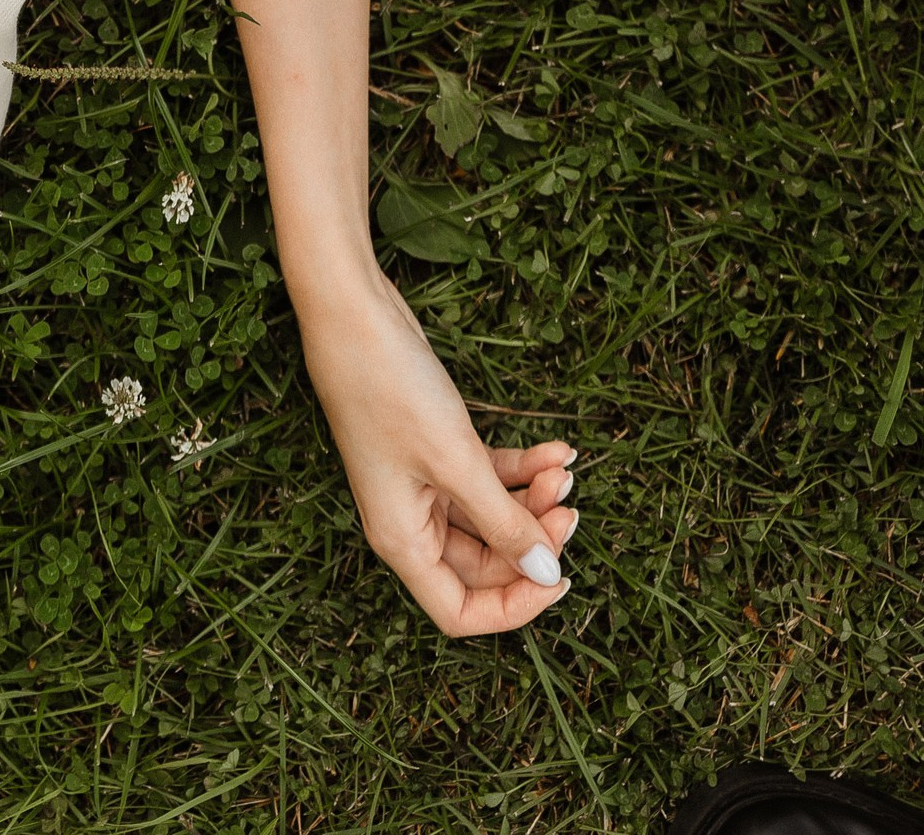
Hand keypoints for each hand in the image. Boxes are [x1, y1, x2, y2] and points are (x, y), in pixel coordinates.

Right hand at [302, 272, 577, 636]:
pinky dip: (522, 467)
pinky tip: (555, 449)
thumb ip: (503, 522)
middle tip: (569, 507)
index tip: (557, 576)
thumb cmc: (390, 389)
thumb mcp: (456, 460)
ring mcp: (423, 484)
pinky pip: (488, 476)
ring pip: (491, 516)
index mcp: (402, 540)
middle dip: (532, 539)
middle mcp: (411, 521)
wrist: (353, 313)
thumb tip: (546, 572)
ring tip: (563, 470)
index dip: (513, 606)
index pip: (461, 611)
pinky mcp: (435, 449)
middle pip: (485, 563)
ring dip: (532, 499)